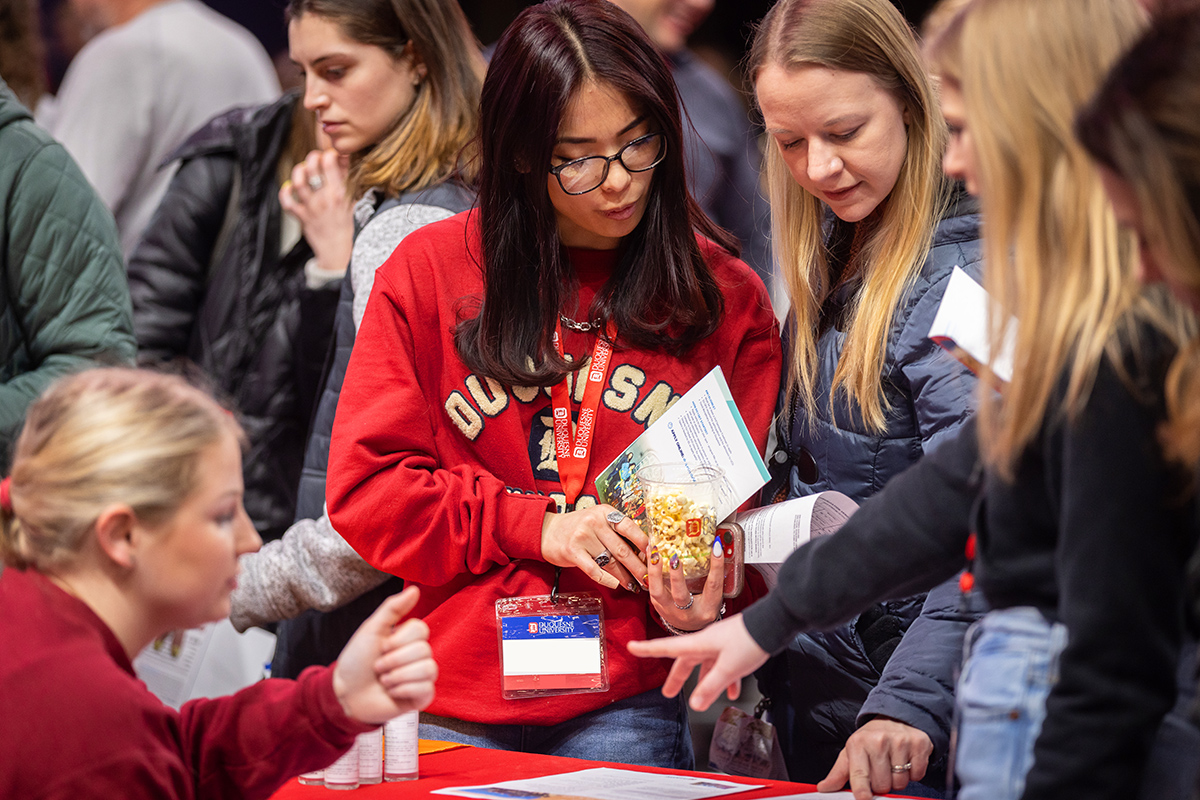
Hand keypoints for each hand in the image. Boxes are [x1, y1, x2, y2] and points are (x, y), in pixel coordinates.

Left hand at [279, 148, 354, 274]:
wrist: (341, 253)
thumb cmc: (351, 228)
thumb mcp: (357, 202)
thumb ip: (351, 181)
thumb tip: (346, 161)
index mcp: (341, 193)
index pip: (330, 163)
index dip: (330, 154)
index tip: (332, 155)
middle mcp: (325, 198)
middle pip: (312, 168)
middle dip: (312, 158)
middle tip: (316, 158)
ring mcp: (312, 208)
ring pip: (298, 182)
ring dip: (298, 171)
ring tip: (303, 169)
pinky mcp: (302, 217)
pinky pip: (287, 202)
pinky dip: (285, 192)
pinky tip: (289, 187)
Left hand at [332, 585, 436, 724]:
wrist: (345, 693)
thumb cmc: (357, 660)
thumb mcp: (372, 629)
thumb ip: (393, 608)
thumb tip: (415, 589)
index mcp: (409, 638)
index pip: (421, 629)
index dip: (399, 640)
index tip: (382, 647)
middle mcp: (419, 655)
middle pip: (424, 650)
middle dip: (393, 660)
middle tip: (378, 667)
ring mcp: (422, 676)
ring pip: (428, 670)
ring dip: (398, 676)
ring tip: (384, 681)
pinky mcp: (422, 697)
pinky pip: (427, 689)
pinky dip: (403, 690)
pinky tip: (391, 692)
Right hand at [541, 504, 647, 591]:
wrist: (548, 531)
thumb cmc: (578, 528)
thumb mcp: (598, 520)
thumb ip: (616, 530)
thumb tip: (643, 550)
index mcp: (605, 512)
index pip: (631, 528)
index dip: (645, 545)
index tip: (654, 558)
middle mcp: (595, 522)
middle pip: (623, 549)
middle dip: (638, 567)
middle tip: (648, 579)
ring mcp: (583, 537)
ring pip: (611, 562)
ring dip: (625, 577)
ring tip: (634, 586)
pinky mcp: (573, 552)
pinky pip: (594, 570)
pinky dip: (606, 579)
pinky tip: (615, 584)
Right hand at [627, 613, 768, 710]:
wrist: (774, 623)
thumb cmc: (750, 639)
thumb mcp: (728, 667)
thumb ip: (710, 686)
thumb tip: (694, 704)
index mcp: (700, 643)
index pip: (667, 647)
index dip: (648, 649)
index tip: (632, 647)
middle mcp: (708, 642)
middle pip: (687, 661)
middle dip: (678, 678)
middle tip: (668, 692)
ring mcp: (721, 644)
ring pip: (707, 665)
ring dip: (705, 683)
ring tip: (704, 700)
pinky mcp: (735, 647)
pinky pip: (725, 665)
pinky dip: (727, 680)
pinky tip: (733, 692)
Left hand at [646, 537, 724, 631]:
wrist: (690, 628)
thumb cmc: (705, 607)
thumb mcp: (714, 595)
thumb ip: (715, 575)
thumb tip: (716, 546)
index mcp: (708, 608)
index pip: (713, 586)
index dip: (716, 566)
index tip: (716, 547)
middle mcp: (688, 613)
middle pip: (680, 595)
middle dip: (676, 576)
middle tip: (674, 556)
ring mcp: (670, 611)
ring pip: (658, 592)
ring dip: (655, 571)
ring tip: (655, 553)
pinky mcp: (658, 606)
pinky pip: (651, 588)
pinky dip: (649, 570)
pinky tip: (650, 554)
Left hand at [817, 717, 933, 799]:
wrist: (894, 717)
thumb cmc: (870, 739)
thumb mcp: (851, 752)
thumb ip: (838, 773)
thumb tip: (823, 788)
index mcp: (858, 743)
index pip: (859, 774)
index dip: (862, 790)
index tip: (864, 797)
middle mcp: (879, 740)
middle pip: (882, 785)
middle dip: (881, 784)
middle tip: (881, 770)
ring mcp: (900, 741)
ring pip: (900, 783)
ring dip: (898, 779)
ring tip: (893, 764)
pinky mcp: (919, 743)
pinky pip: (918, 775)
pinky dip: (914, 773)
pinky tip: (907, 760)